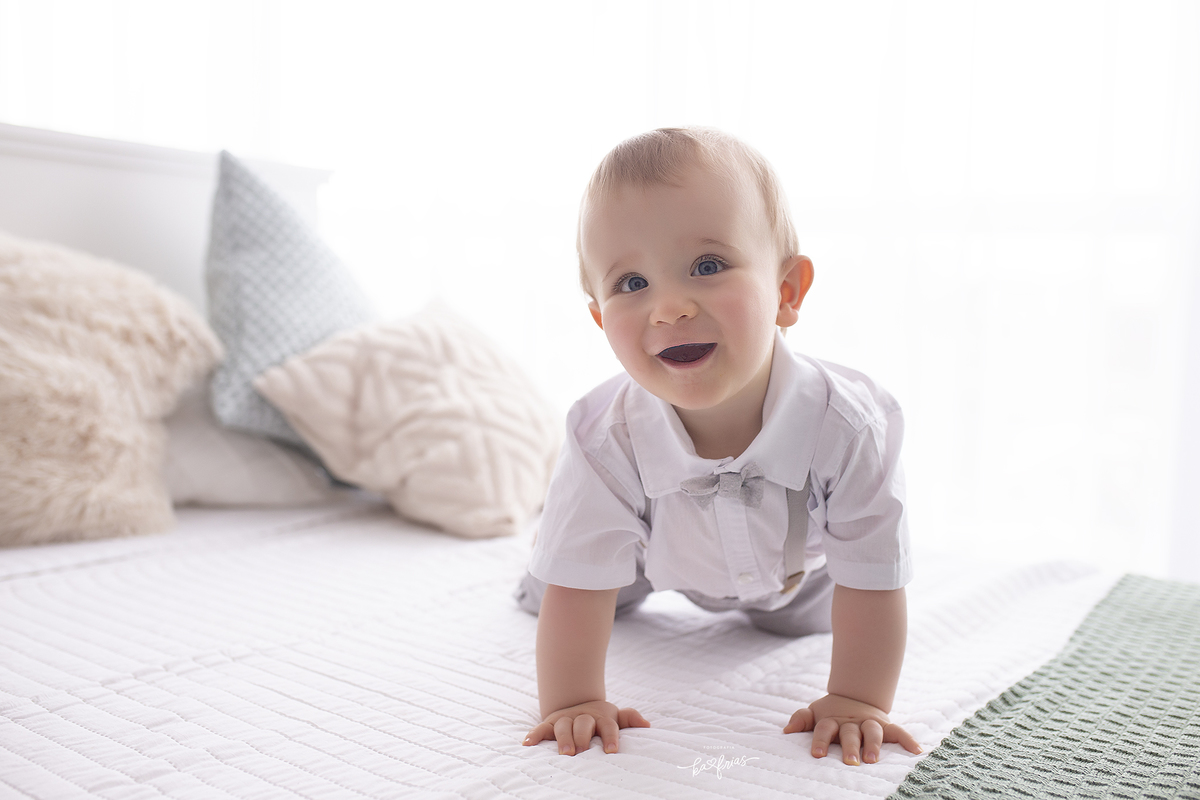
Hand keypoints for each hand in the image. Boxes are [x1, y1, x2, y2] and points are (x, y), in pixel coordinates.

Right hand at [523, 700, 649, 755]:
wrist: (579, 705)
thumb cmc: (601, 719)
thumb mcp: (615, 717)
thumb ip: (629, 718)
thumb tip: (646, 724)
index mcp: (602, 717)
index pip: (608, 726)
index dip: (611, 737)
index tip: (612, 751)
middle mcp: (583, 717)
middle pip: (583, 724)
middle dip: (582, 738)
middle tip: (581, 753)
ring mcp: (566, 719)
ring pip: (563, 726)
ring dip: (563, 738)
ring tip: (564, 753)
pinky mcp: (551, 723)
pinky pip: (541, 728)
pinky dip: (534, 735)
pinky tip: (527, 744)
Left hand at [784, 693, 920, 764]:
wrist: (854, 697)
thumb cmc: (831, 714)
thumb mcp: (814, 713)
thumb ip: (801, 719)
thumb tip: (786, 730)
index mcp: (832, 719)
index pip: (824, 728)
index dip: (820, 740)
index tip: (817, 754)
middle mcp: (851, 721)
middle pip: (850, 733)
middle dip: (850, 747)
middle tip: (850, 761)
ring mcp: (869, 722)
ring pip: (873, 731)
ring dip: (874, 744)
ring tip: (873, 759)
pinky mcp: (885, 724)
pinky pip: (898, 731)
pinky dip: (907, 740)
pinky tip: (916, 750)